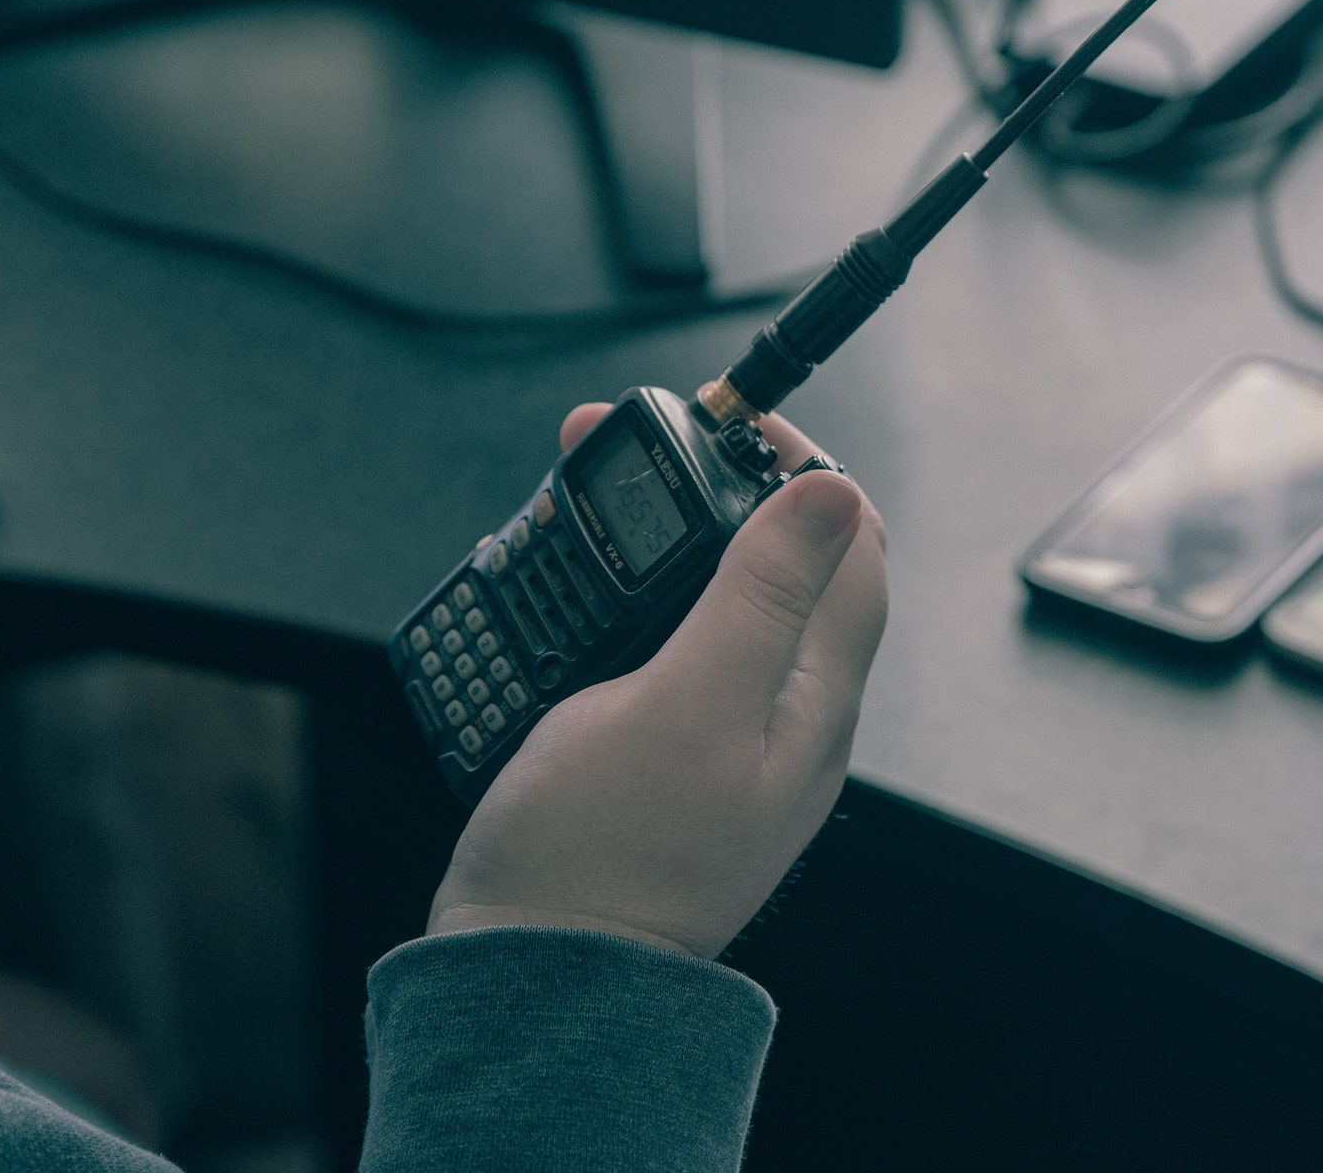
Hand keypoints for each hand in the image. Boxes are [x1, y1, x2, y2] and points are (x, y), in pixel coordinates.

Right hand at [426, 404, 887, 959]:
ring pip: (723, 598)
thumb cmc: (605, 854)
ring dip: (672, 534)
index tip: (733, 425)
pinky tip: (585, 584)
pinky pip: (674, 643)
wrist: (535, 963)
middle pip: (788, 564)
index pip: (852, 547)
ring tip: (596, 498)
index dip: (805, 469)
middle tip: (642, 449)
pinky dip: (635, 592)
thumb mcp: (687, 706)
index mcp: (812, 699)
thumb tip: (828, 493)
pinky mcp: (668, 746)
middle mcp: (785, 712)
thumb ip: (761, 597)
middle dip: (726, 489)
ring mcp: (726, 732)